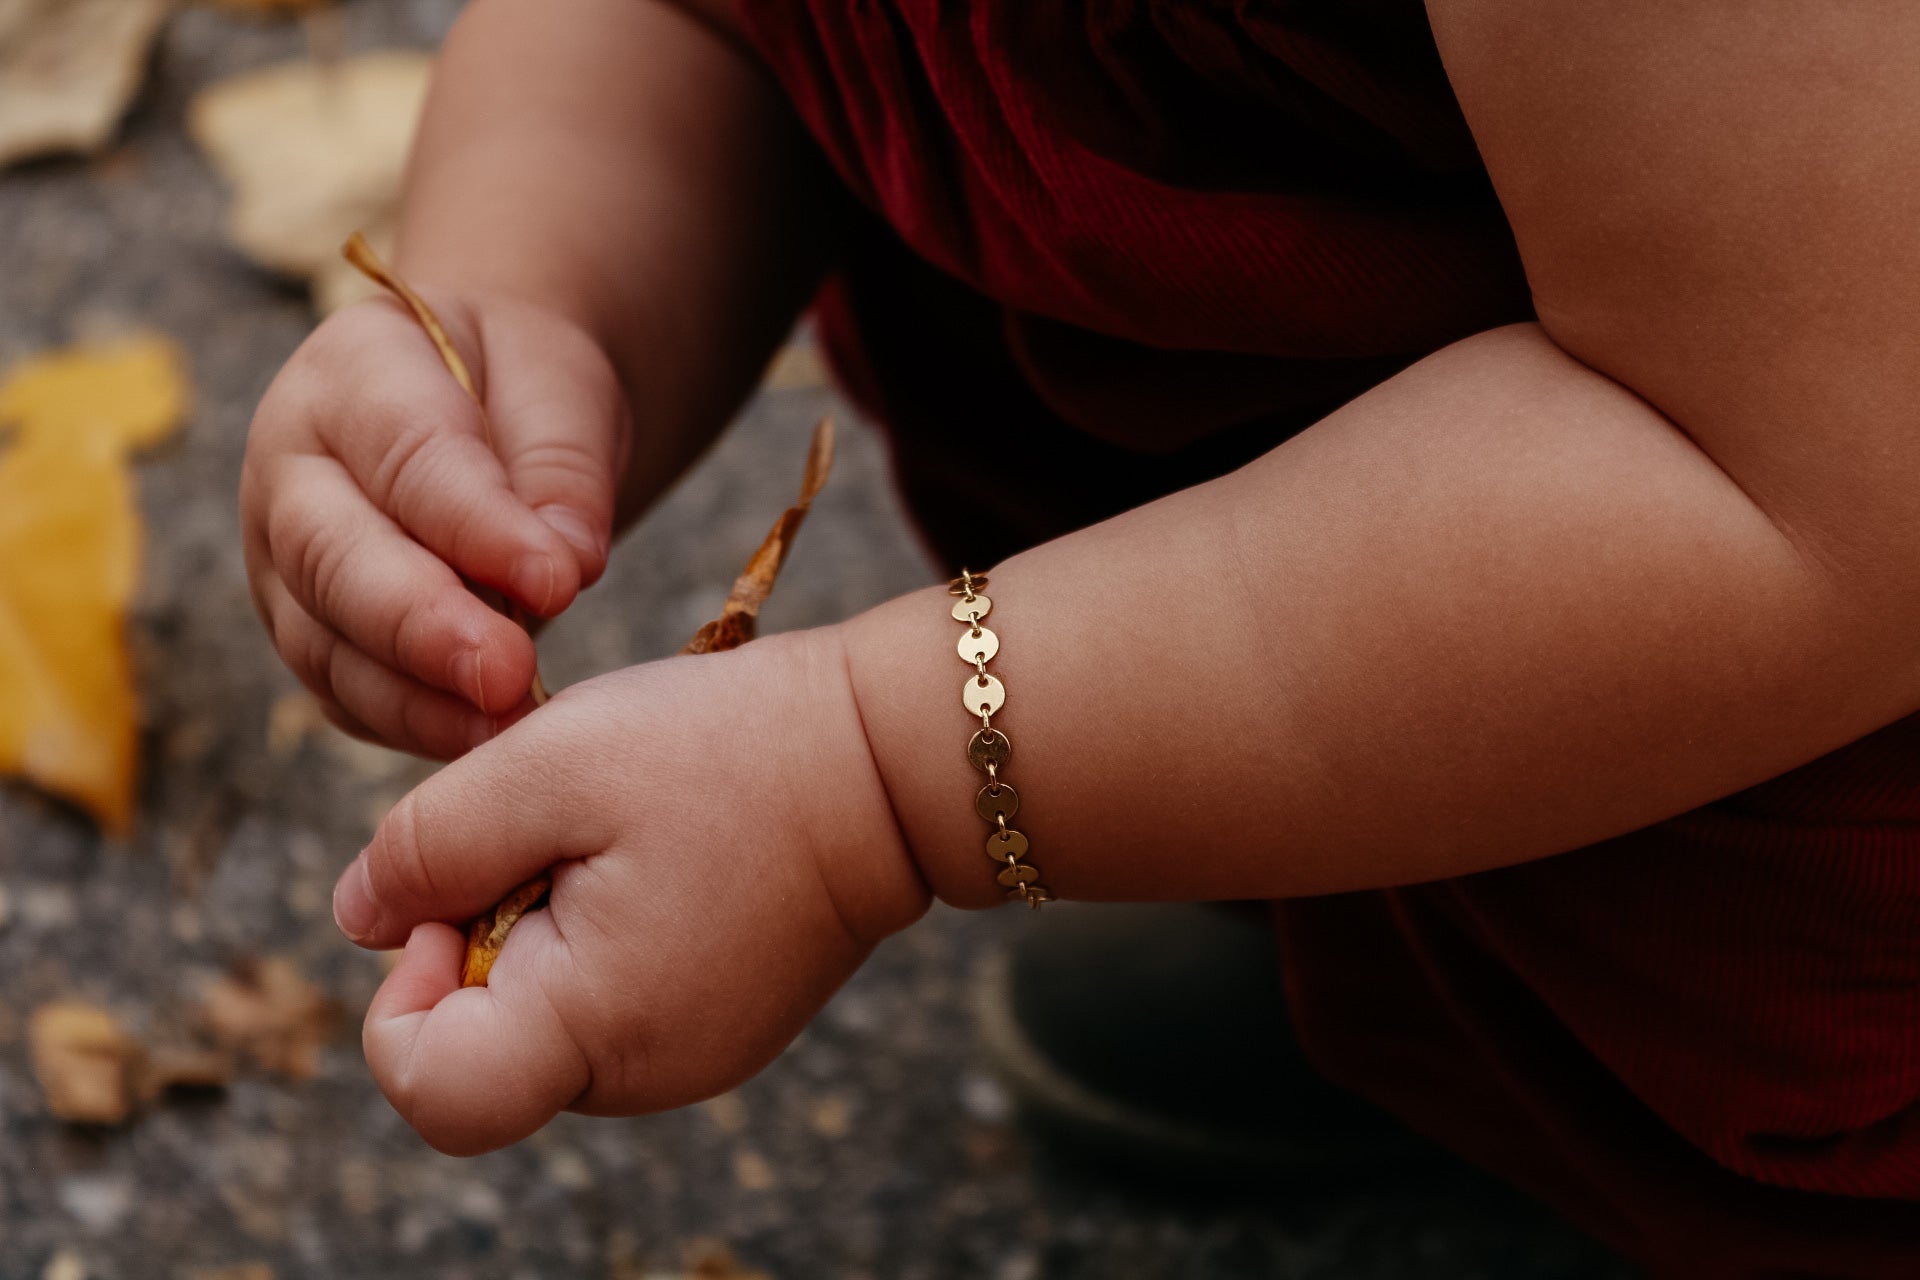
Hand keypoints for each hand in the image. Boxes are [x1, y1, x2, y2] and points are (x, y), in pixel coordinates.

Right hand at [241, 290, 629, 756]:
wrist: (485, 403)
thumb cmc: (521, 386)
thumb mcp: (560, 388)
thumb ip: (562, 467)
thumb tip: (567, 563)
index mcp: (349, 380)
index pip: (407, 457)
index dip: (478, 528)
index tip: (558, 580)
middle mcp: (291, 476)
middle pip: (334, 561)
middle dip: (422, 629)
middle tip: (507, 676)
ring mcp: (286, 566)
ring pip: (328, 646)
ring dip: (418, 700)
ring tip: (507, 728)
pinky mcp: (313, 636)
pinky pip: (349, 695)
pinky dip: (414, 725)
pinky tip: (484, 742)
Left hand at [332, 627, 929, 1154]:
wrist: (892, 758)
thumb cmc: (729, 751)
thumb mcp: (551, 766)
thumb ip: (428, 846)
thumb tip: (356, 917)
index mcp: (595, 1026)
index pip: (429, 1090)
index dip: (400, 994)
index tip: (463, 890)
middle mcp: (643, 1074)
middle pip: (483, 1050)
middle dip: (482, 938)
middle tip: (557, 835)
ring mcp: (692, 1056)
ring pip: (546, 1020)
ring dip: (545, 927)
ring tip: (620, 837)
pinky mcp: (722, 1024)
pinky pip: (612, 1001)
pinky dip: (603, 932)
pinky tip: (662, 856)